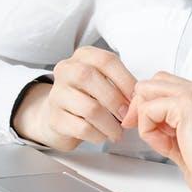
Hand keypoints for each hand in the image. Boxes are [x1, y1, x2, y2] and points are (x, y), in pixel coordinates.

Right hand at [12, 46, 136, 151]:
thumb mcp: (104, 81)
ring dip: (110, 124)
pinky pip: (82, 128)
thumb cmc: (88, 95)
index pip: (106, 60)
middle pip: (91, 79)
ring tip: (117, 132)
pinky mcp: (54, 118)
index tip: (136, 97)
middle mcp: (66, 70)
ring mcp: (57, 94)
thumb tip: (137, 99)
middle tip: (127, 116)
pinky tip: (102, 135)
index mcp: (83, 56)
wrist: (60, 114)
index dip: (125, 79)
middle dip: (115, 100)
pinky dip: (98, 135)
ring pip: (89, 108)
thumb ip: (120, 84)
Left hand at [123, 74, 191, 191]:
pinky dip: (148, 130)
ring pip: (145, 91)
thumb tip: (143, 117)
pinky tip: (166, 145)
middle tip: (149, 135)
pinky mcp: (186, 104)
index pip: (163, 85)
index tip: (152, 132)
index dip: (149, 107)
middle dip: (141, 108)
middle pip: (151, 82)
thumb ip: (168, 124)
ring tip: (163, 143)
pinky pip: (147, 110)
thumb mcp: (185, 139)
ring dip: (144, 120)